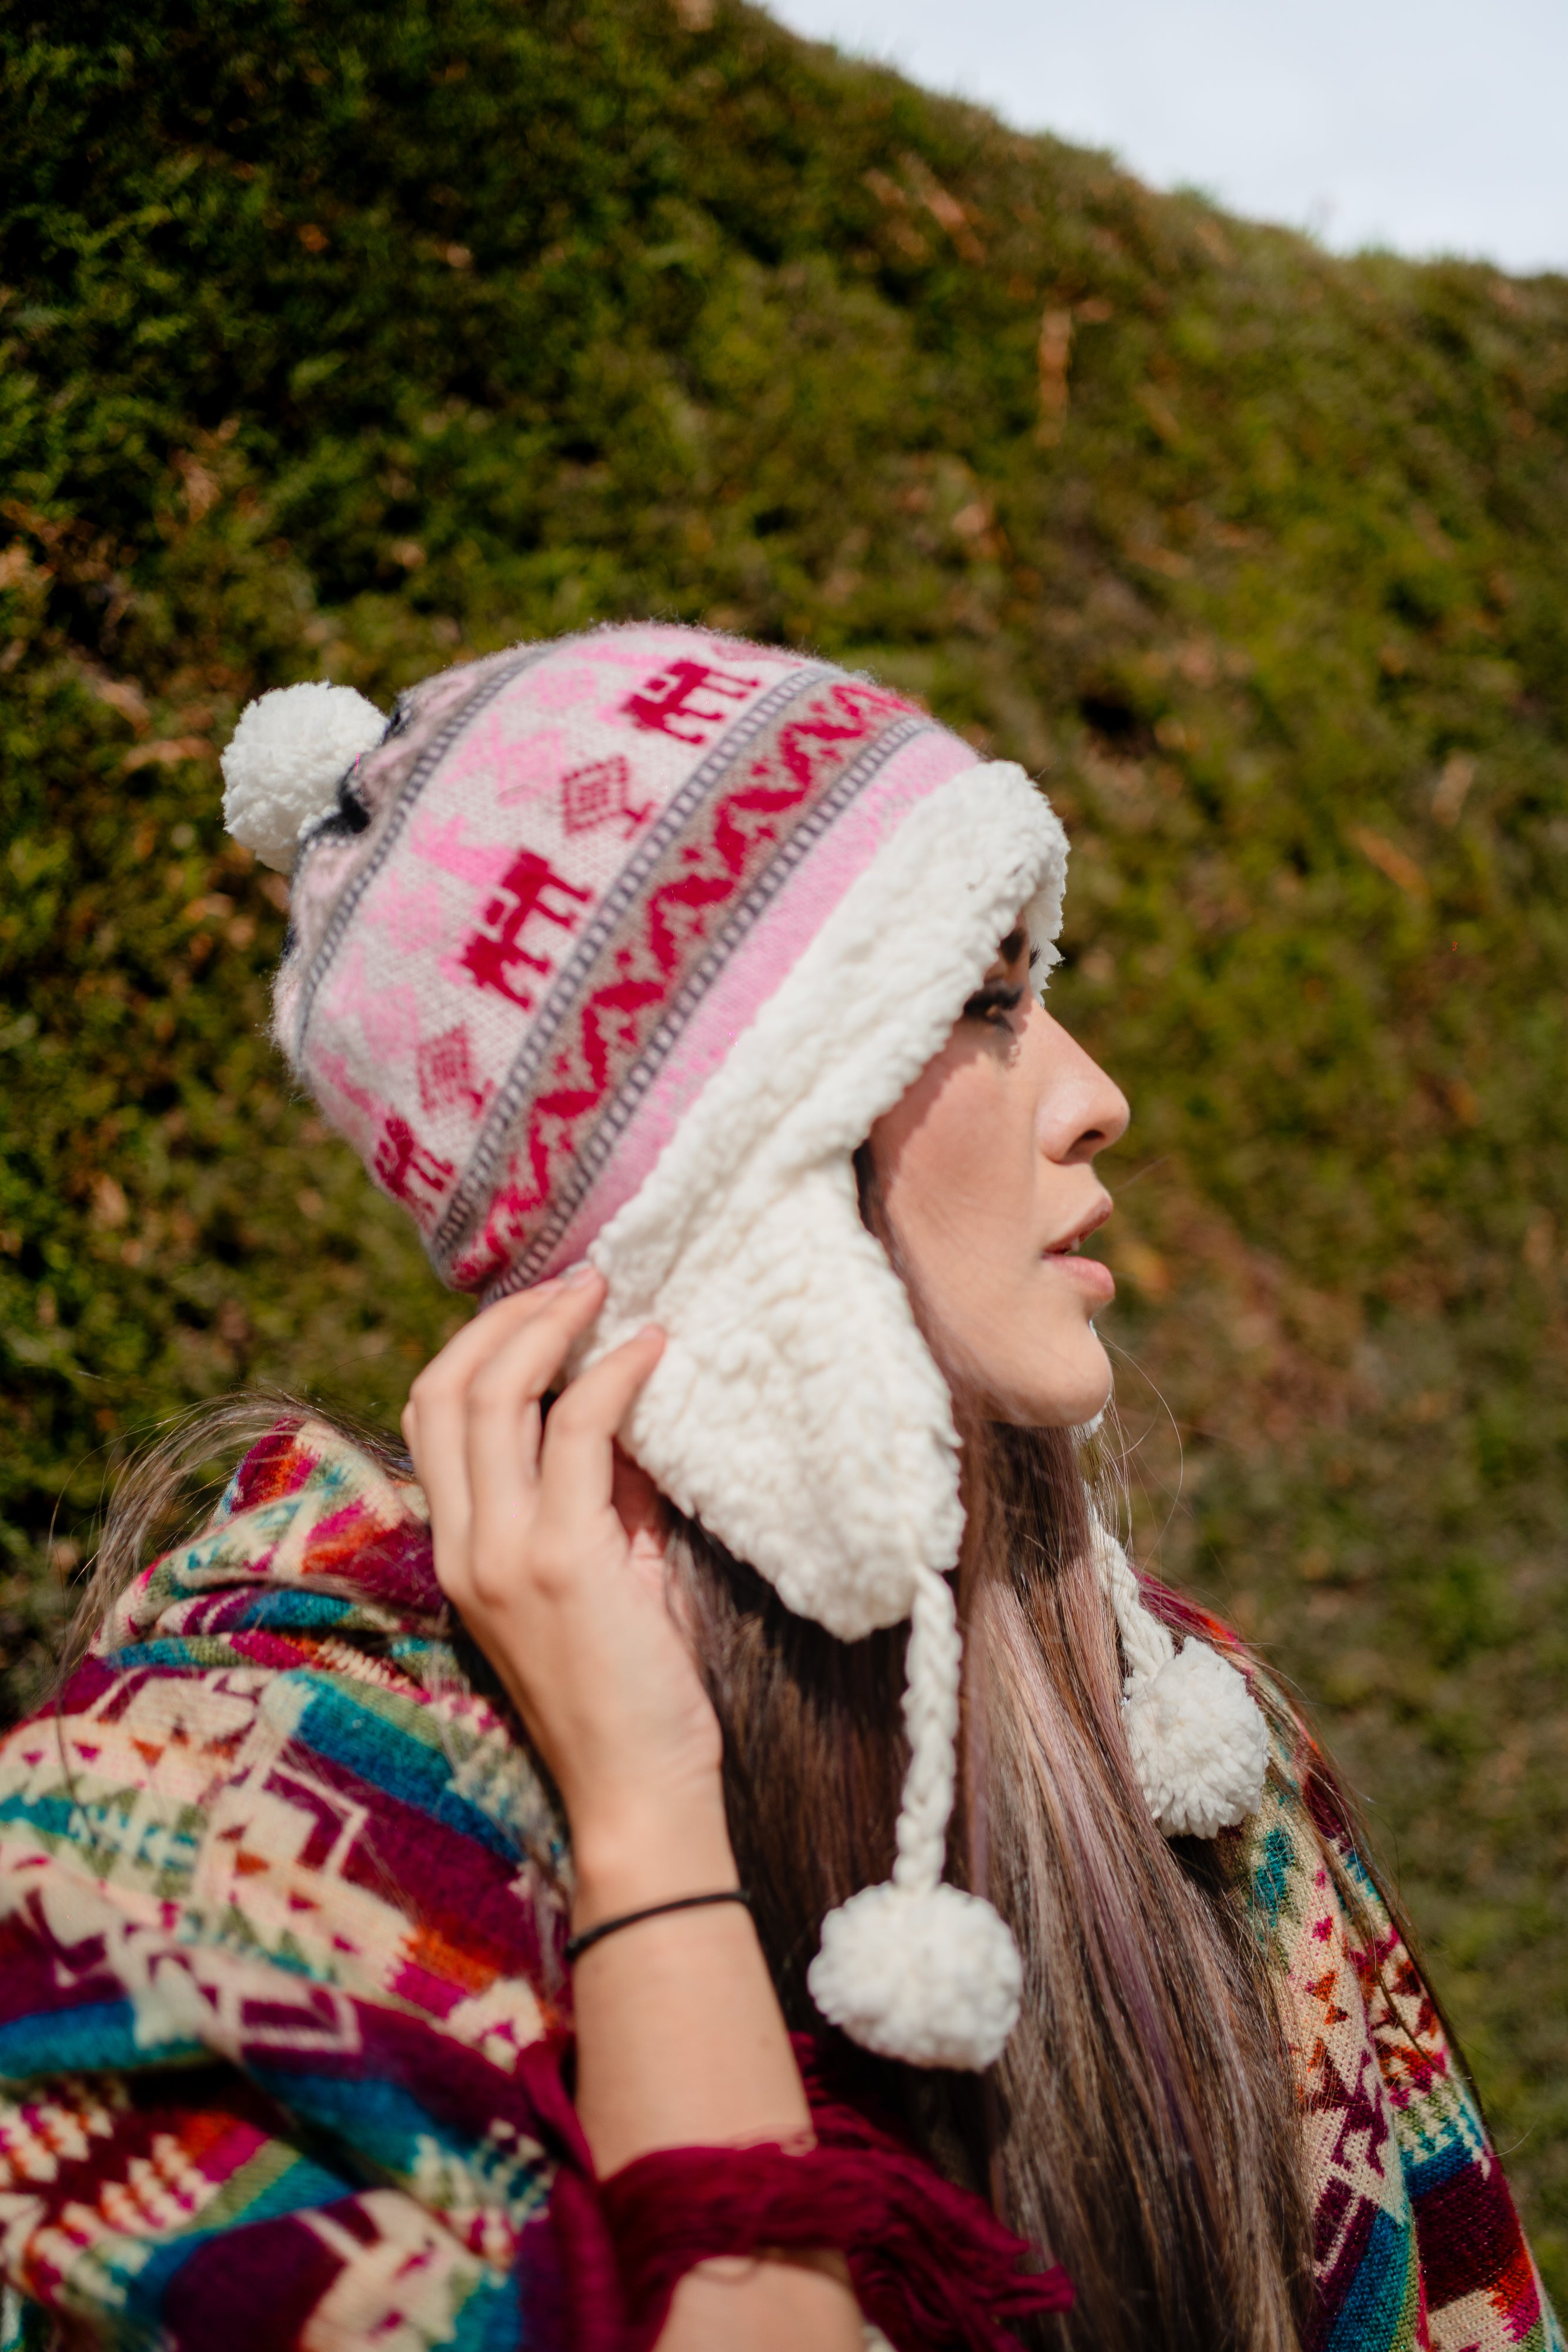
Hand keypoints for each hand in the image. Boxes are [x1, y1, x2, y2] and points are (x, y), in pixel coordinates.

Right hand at [401, 1270, 726, 1885]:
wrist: (639, 1792)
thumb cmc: (632, 1690)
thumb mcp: (607, 1571)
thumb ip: (601, 1494)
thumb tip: (621, 1406)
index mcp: (458, 1549)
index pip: (430, 1416)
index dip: (477, 1345)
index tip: (542, 1305)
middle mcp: (464, 1546)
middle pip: (447, 1389)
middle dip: (507, 1318)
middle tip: (575, 1279)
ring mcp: (504, 1553)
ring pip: (495, 1396)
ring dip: (551, 1326)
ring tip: (605, 1290)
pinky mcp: (561, 1560)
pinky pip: (577, 1432)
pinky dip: (613, 1374)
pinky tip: (651, 1348)